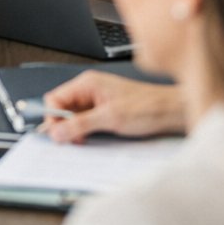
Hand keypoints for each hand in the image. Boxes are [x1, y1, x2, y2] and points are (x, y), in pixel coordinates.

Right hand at [41, 71, 186, 140]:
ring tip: (83, 141)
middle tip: (70, 141)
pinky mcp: (104, 110)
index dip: (53, 117)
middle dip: (63, 126)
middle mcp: (89, 89)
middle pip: (62, 108)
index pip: (55, 98)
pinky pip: (85, 121)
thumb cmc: (148, 107)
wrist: (170, 112)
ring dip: (74, 130)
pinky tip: (91, 138)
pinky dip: (84, 131)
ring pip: (73, 116)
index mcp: (87, 83)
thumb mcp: (110, 118)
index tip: (57, 134)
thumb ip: (81, 124)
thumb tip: (57, 131)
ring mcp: (96, 100)